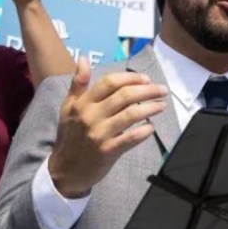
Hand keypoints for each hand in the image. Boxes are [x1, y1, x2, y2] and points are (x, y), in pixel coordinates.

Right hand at [48, 57, 167, 198]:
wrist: (64, 171)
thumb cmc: (70, 136)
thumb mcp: (68, 107)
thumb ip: (78, 83)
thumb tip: (83, 57)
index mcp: (82, 103)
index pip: (110, 83)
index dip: (131, 78)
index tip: (146, 79)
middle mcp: (91, 116)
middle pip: (124, 96)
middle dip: (148, 90)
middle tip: (162, 90)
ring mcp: (100, 134)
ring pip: (131, 115)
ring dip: (151, 108)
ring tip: (162, 105)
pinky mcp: (108, 151)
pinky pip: (131, 138)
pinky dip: (144, 131)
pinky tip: (151, 127)